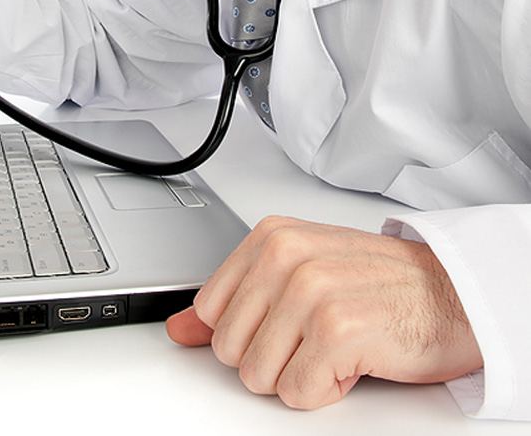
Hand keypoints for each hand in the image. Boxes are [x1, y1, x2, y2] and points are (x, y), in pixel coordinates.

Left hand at [166, 216, 481, 408]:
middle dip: (270, 355)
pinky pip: (296, 393)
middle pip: (227, 347)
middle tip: (311, 335)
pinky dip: (324, 390)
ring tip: (330, 345)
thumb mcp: (296, 273)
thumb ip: (233, 301)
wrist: (450, 292)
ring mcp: (310, 293)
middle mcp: (285, 258)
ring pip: (256, 375)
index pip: (208, 310)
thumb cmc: (375, 281)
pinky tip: (349, 361)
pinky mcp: (337, 332)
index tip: (279, 323)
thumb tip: (178, 329)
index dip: (245, 331)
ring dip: (297, 374)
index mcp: (270, 237)